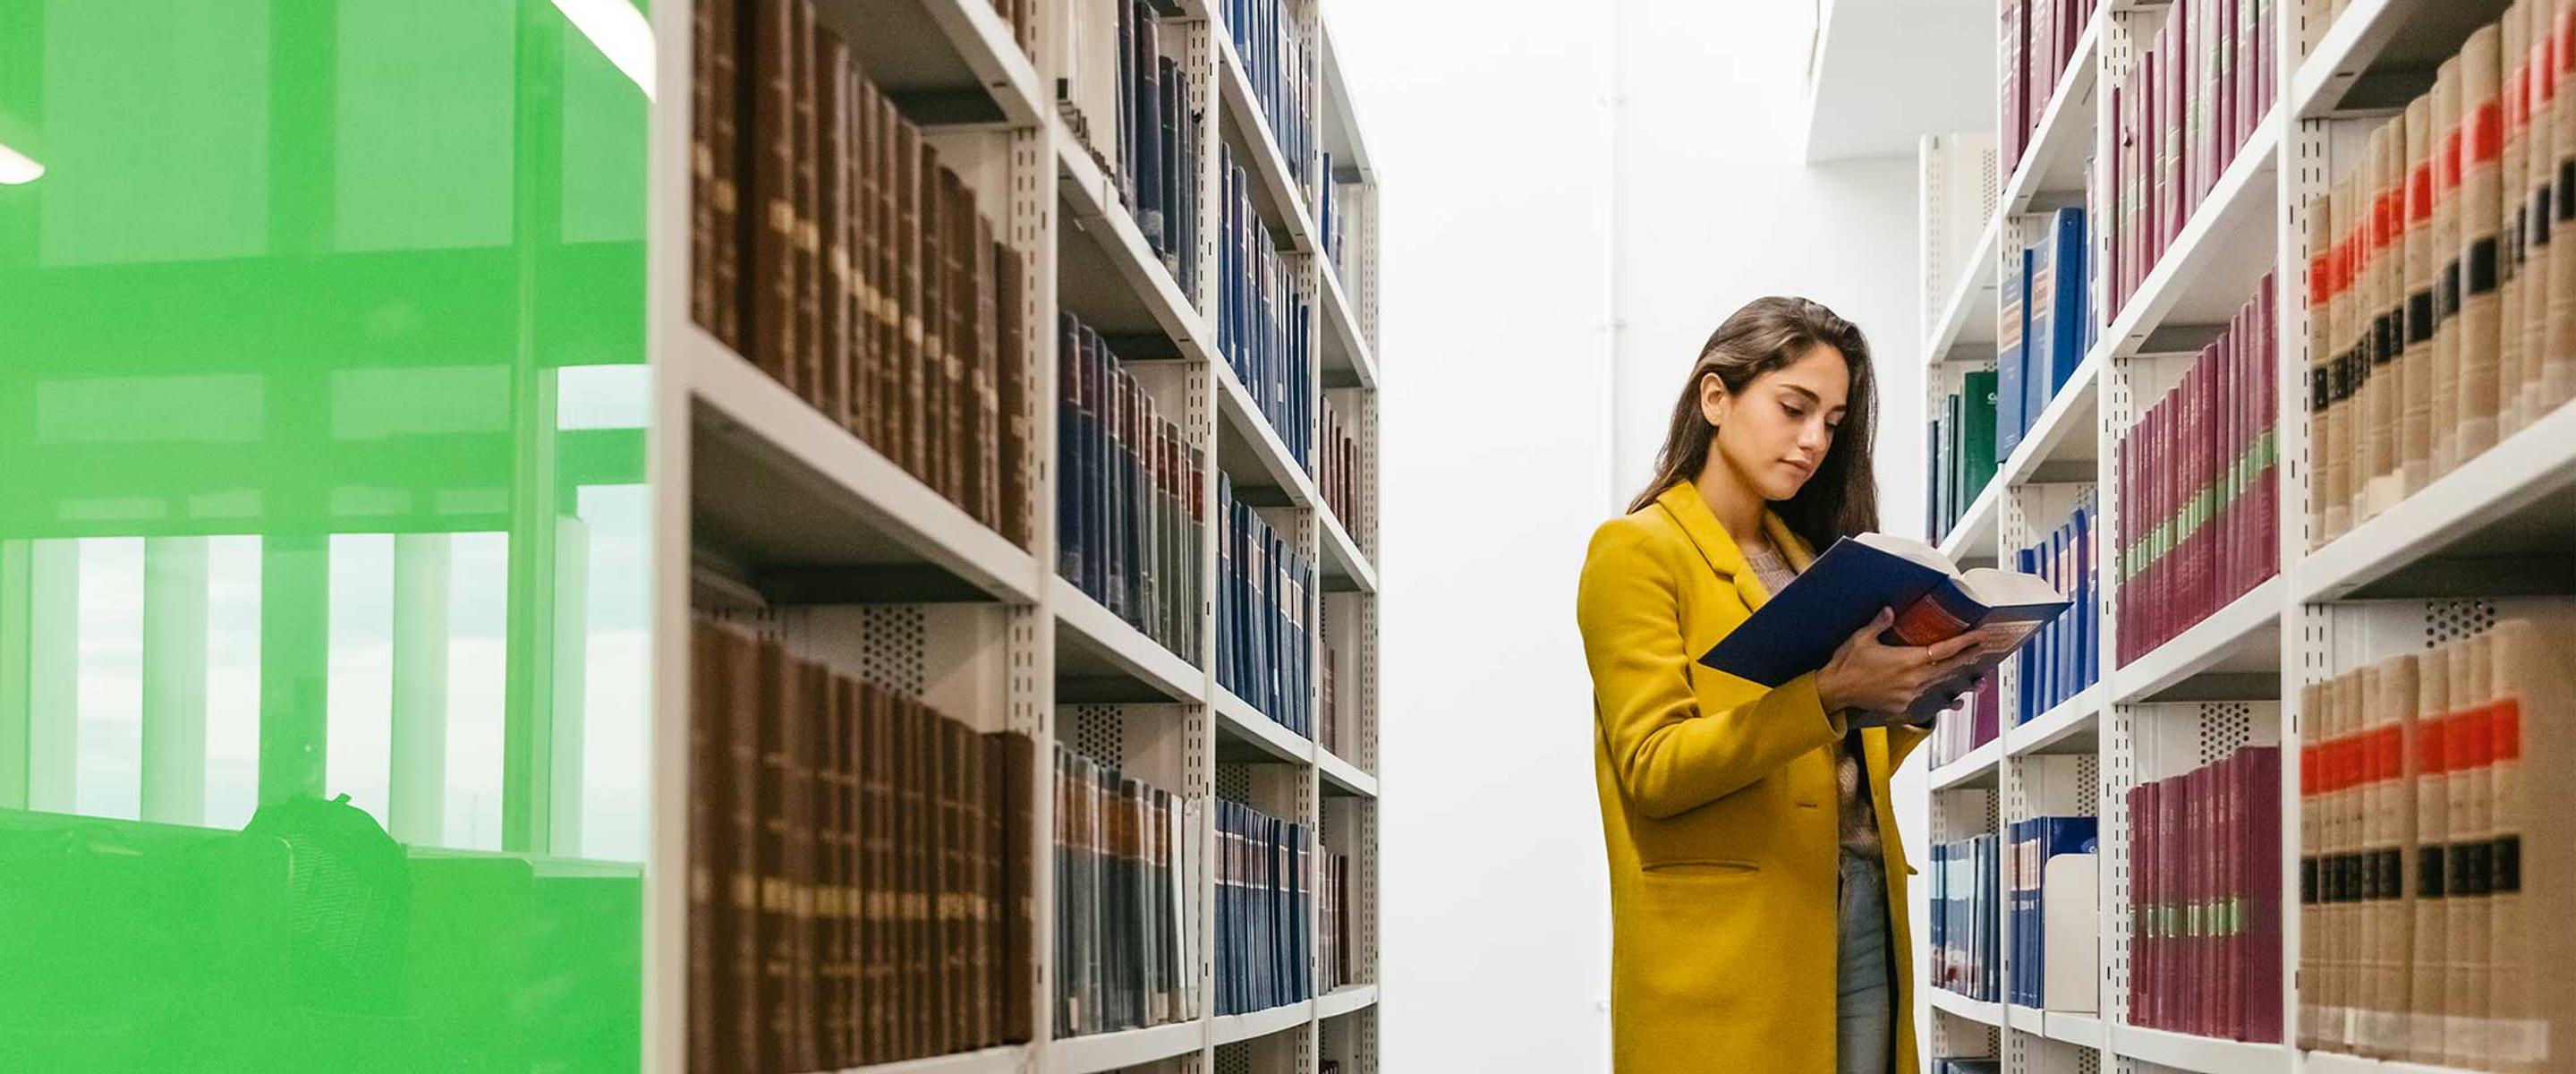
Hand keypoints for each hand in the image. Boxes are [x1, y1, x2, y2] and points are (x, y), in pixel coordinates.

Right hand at [1814, 609, 1994, 716]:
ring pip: (1940, 686)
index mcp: (1907, 661)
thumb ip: (1879, 624)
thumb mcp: (1861, 638)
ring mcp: (1909, 695)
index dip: (1964, 643)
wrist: (1835, 692)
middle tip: (1983, 650)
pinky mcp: (1902, 706)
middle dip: (1968, 658)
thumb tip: (1890, 611)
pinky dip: (1939, 695)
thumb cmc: (1846, 665)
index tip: (1979, 636)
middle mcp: (1913, 680)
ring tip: (1977, 681)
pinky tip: (1953, 700)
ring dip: (1959, 681)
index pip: (1944, 650)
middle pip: (1949, 668)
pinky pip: (1926, 699)